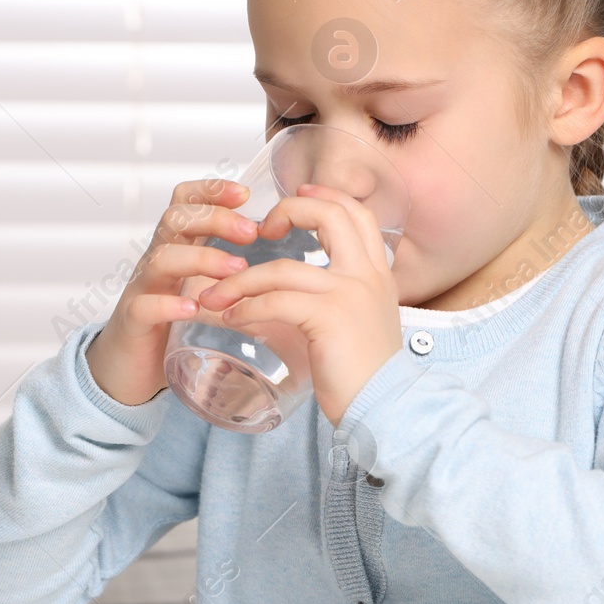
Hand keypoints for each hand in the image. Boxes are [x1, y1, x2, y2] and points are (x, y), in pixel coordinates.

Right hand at [85, 178, 255, 406]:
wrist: (129, 371)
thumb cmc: (173, 327)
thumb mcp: (204, 291)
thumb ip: (234, 276)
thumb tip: (287, 270)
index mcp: (176, 248)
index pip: (185, 202)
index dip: (211, 190)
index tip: (245, 194)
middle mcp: (156, 261)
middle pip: (174, 219)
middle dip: (214, 218)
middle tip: (251, 232)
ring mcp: (141, 290)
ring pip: (161, 258)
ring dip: (201, 258)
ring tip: (235, 270)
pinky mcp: (132, 323)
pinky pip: (144, 306)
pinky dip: (168, 304)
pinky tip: (192, 308)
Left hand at [194, 183, 402, 426]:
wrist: (386, 407)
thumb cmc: (366, 373)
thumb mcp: (362, 322)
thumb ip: (341, 298)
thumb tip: (304, 293)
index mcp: (377, 273)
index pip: (357, 214)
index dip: (326, 197)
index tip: (298, 196)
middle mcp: (368, 276)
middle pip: (329, 216)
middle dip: (288, 212)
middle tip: (261, 229)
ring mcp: (350, 294)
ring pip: (283, 269)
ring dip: (241, 281)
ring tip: (216, 296)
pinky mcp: (329, 318)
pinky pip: (275, 301)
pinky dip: (247, 307)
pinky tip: (232, 318)